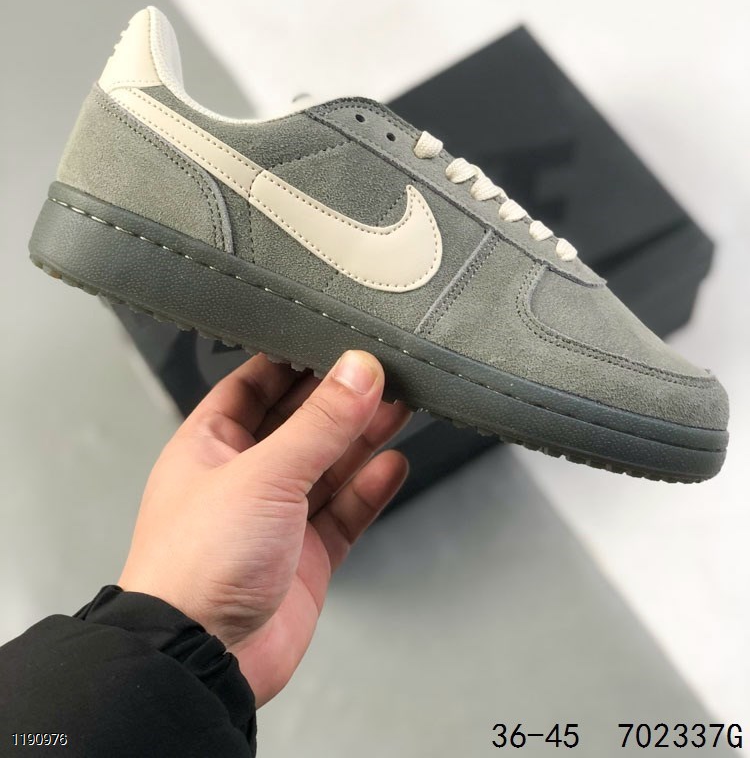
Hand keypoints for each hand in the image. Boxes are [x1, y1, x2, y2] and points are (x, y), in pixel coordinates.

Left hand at [118, 350, 409, 704]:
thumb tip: (359, 371)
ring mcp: (276, 518)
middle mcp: (243, 476)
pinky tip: (392, 465)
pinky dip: (370, 489)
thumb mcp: (263, 474)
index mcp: (210, 444)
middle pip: (300, 423)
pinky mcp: (305, 557)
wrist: (200, 661)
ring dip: (363, 437)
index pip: (255, 384)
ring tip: (402, 405)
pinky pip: (344, 512)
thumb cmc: (196, 565)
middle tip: (385, 371)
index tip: (336, 338)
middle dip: (341, 398)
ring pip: (329, 465)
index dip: (294, 360)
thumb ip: (319, 423)